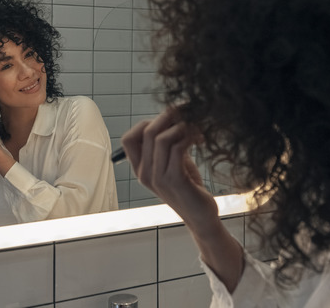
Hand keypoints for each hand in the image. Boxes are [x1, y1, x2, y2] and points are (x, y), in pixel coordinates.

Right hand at [121, 109, 218, 232]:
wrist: (201, 217)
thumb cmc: (190, 188)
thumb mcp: (174, 164)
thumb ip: (168, 146)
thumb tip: (173, 117)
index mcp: (141, 170)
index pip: (128, 138)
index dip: (147, 123)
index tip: (168, 121)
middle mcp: (145, 173)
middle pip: (147, 131)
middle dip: (169, 116)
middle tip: (187, 113)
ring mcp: (158, 177)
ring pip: (161, 137)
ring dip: (182, 126)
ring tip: (197, 128)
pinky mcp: (175, 180)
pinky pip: (178, 148)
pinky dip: (190, 137)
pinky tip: (200, 139)